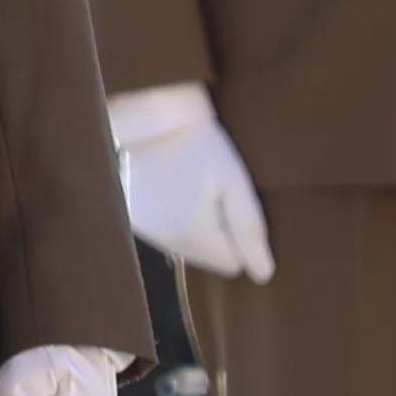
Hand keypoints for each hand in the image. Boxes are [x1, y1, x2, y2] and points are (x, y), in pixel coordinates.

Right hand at [112, 83, 274, 282]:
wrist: (154, 120)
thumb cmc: (204, 148)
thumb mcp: (236, 183)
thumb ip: (250, 230)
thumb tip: (263, 276)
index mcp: (195, 234)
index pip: (231, 265)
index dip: (239, 240)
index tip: (233, 208)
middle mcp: (167, 241)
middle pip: (207, 258)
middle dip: (217, 237)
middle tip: (215, 198)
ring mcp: (146, 231)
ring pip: (185, 248)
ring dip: (194, 229)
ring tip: (194, 193)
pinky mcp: (132, 218)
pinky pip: (164, 234)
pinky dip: (172, 220)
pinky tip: (173, 194)